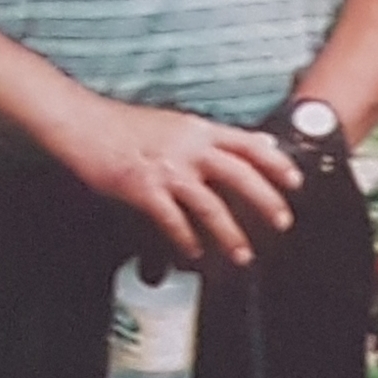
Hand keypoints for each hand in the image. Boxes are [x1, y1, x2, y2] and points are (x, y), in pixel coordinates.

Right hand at [50, 99, 301, 265]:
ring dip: (230, 234)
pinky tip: (194, 253)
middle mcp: (189, 147)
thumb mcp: (177, 122)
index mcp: (199, 129)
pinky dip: (186, 240)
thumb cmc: (126, 124)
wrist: (82, 123)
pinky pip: (173, 221)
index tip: (295, 182)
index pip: (248, 144)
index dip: (276, 163)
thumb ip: (214, 137)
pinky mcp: (143, 189)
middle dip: (266, 202)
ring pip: (211, 206)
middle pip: (240, 175)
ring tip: (243, 255)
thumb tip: (258, 142)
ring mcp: (167, 169)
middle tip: (282, 222)